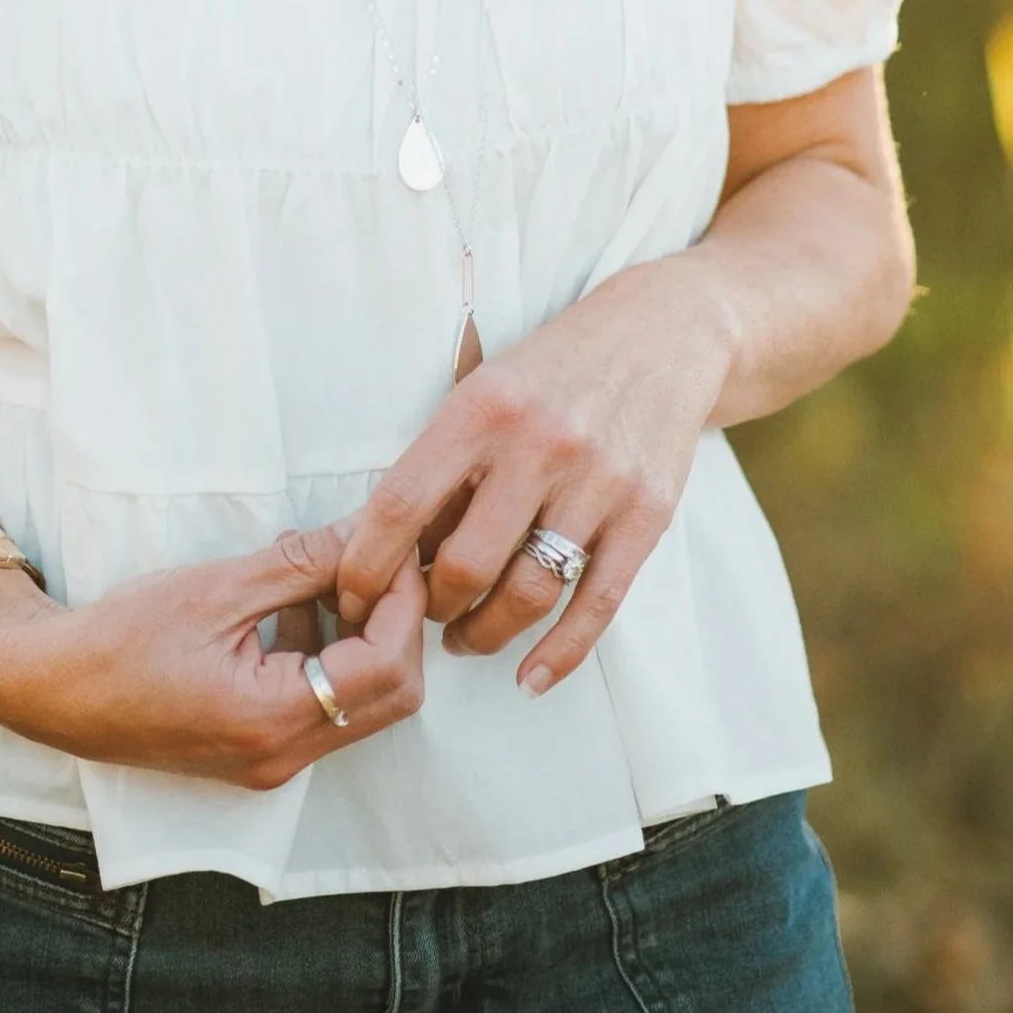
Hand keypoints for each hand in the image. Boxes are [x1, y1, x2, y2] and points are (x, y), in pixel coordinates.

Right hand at [0, 522, 426, 788]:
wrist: (53, 689)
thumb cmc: (121, 637)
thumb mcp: (217, 587)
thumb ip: (302, 563)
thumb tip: (369, 530)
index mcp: (272, 721)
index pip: (384, 667)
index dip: (400, 600)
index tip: (397, 544)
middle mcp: (281, 756)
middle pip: (390, 695)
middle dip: (396, 621)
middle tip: (377, 557)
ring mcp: (271, 760)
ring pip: (363, 702)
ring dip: (365, 634)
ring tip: (330, 569)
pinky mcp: (258, 749)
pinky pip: (324, 704)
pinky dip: (330, 651)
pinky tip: (294, 601)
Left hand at [335, 260, 732, 695]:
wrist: (663, 333)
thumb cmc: (553, 368)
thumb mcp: (485, 386)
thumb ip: (443, 461)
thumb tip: (389, 549)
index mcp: (483, 407)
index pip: (404, 504)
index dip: (367, 565)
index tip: (349, 597)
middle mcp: (540, 444)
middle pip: (465, 564)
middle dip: (429, 607)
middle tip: (415, 617)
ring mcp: (598, 482)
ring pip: (527, 594)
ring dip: (484, 633)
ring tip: (464, 636)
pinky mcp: (646, 515)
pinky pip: (597, 605)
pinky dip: (559, 654)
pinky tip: (531, 678)